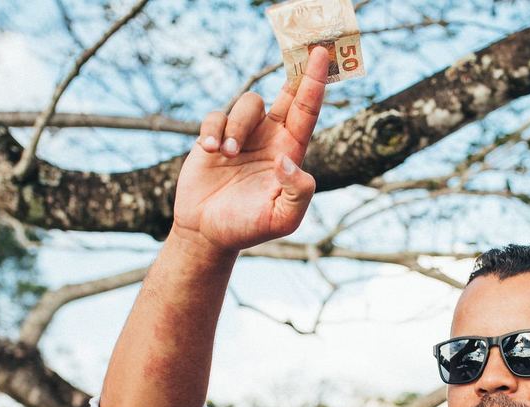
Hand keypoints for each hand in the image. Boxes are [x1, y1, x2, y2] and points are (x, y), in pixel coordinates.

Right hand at [171, 47, 328, 254]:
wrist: (208, 233)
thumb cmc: (248, 228)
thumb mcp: (283, 218)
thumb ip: (298, 192)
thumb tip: (288, 160)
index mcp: (290, 153)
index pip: (307, 113)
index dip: (315, 84)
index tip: (322, 55)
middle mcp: (270, 139)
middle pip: (286, 96)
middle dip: (295, 75)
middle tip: (303, 49)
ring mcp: (242, 135)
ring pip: (248, 104)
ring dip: (237, 126)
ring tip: (226, 156)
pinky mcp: (214, 136)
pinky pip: (216, 116)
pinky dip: (212, 131)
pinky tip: (209, 153)